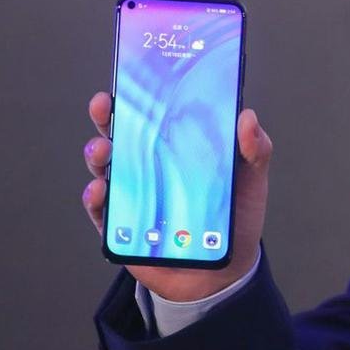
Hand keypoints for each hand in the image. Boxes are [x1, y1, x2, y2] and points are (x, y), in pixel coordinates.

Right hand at [81, 92, 272, 301]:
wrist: (223, 271)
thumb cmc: (232, 218)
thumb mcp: (251, 180)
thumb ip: (254, 149)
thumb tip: (247, 117)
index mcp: (173, 146)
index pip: (150, 113)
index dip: (136, 94)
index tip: (128, 77)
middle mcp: (147, 165)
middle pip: (118, 133)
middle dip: (105, 116)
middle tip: (104, 106)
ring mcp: (131, 194)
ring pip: (103, 167)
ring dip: (96, 154)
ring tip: (102, 151)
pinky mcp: (120, 226)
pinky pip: (100, 210)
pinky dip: (95, 198)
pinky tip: (100, 191)